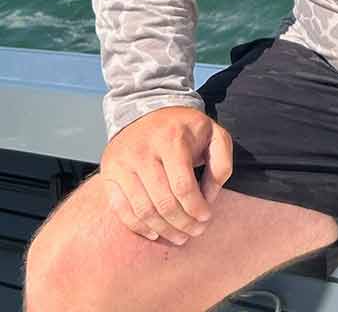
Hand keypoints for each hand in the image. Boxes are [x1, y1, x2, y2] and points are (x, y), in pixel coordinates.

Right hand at [100, 106, 232, 244]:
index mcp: (172, 139)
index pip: (183, 186)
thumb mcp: (214, 133)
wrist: (147, 108)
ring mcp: (122, 163)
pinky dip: (139, 227)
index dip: (196, 208)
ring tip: (179, 237)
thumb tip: (210, 197)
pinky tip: (155, 233)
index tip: (206, 218)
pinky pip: (122, 210)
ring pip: (143, 210)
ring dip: (163, 230)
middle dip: (182, 223)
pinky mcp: (108, 174)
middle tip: (195, 233)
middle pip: (163, 202)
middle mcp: (143, 151)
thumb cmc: (185, 127)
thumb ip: (221, 163)